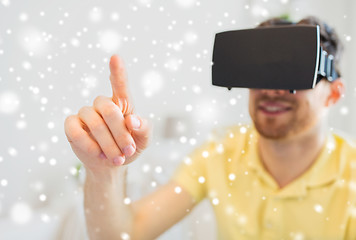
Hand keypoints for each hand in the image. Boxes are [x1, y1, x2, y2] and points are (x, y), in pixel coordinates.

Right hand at [64, 55, 150, 171]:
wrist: (112, 165)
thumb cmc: (129, 147)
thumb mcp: (144, 140)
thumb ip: (144, 128)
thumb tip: (133, 120)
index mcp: (122, 103)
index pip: (120, 85)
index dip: (117, 72)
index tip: (116, 57)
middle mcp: (103, 105)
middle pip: (109, 109)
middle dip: (121, 133)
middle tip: (128, 151)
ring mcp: (86, 114)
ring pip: (94, 123)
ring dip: (108, 144)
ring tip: (117, 158)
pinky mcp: (72, 126)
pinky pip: (75, 130)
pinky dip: (89, 145)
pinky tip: (98, 154)